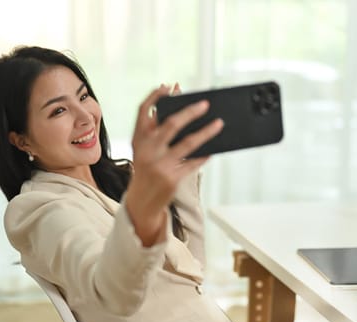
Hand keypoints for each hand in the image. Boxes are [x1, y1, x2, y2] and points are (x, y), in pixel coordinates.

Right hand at [125, 84, 222, 245]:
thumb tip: (180, 106)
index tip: (169, 86)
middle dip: (189, 111)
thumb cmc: (147, 168)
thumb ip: (156, 129)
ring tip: (219, 123)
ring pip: (188, 143)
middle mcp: (147, 149)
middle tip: (205, 104)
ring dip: (206, 132)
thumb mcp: (144, 149)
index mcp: (137, 139)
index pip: (143, 110)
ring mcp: (159, 164)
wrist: (141, 201)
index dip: (155, 96)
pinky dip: (204, 154)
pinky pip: (193, 162)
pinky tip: (213, 148)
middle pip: (171, 124)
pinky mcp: (171, 178)